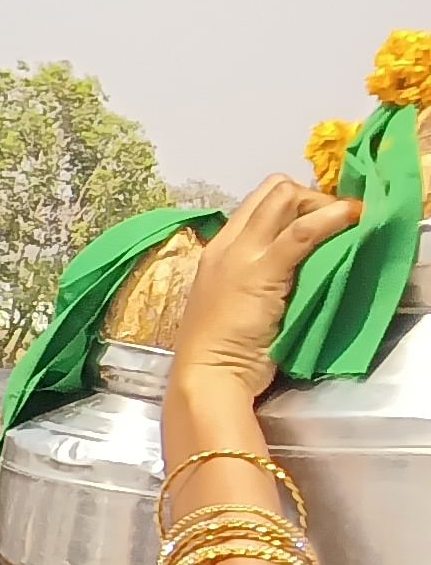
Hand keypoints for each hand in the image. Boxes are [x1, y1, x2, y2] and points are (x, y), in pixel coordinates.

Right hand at [174, 175, 357, 410]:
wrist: (210, 373)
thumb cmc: (226, 348)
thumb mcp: (241, 297)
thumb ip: (263, 273)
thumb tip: (302, 259)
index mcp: (220, 249)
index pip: (258, 202)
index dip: (295, 202)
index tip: (321, 222)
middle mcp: (229, 243)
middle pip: (273, 191)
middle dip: (311, 197)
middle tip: (337, 223)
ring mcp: (243, 254)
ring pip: (286, 199)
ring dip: (326, 203)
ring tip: (352, 219)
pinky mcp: (264, 270)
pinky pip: (302, 231)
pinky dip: (332, 218)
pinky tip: (353, 218)